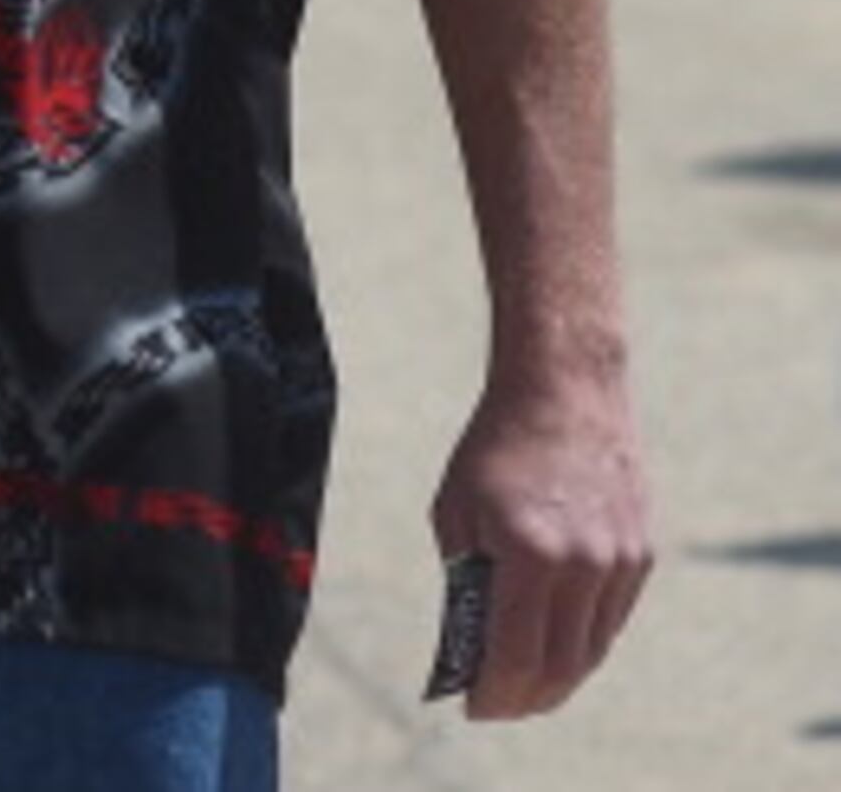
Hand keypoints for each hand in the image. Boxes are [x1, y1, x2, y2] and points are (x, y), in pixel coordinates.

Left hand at [428, 369, 651, 716]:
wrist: (566, 389)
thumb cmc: (495, 448)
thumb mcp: (456, 508)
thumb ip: (466, 576)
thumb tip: (471, 640)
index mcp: (528, 552)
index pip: (516, 654)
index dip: (494, 692)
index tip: (472, 709)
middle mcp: (582, 565)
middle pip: (561, 665)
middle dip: (526, 697)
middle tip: (498, 707)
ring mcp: (620, 562)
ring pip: (591, 648)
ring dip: (558, 677)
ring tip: (525, 688)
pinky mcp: (641, 554)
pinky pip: (611, 617)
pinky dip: (583, 641)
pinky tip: (557, 646)